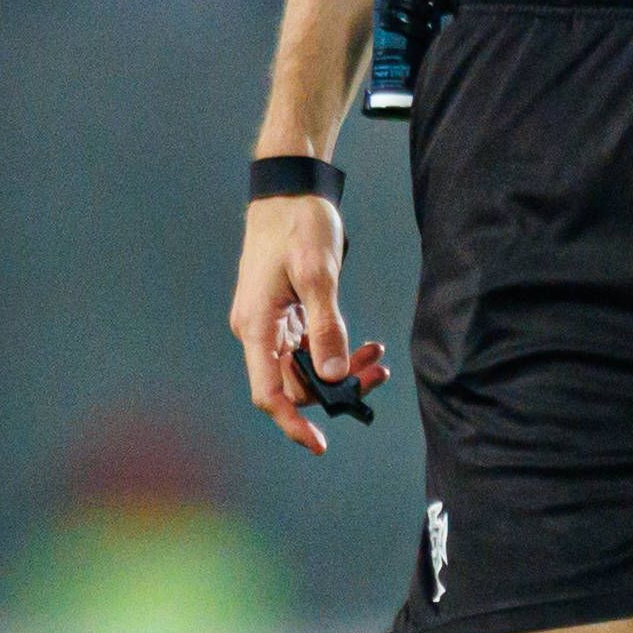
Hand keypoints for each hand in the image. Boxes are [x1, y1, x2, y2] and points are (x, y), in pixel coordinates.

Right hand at [230, 190, 379, 453]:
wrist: (289, 191)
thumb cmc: (297, 224)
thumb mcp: (317, 274)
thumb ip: (326, 325)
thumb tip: (332, 374)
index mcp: (256, 326)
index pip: (268, 392)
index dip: (293, 421)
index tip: (320, 441)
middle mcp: (259, 332)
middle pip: (293, 384)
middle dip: (334, 388)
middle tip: (375, 374)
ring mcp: (272, 325)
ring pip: (306, 369)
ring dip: (340, 370)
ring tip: (376, 359)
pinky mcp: (286, 317)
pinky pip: (310, 350)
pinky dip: (336, 352)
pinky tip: (363, 348)